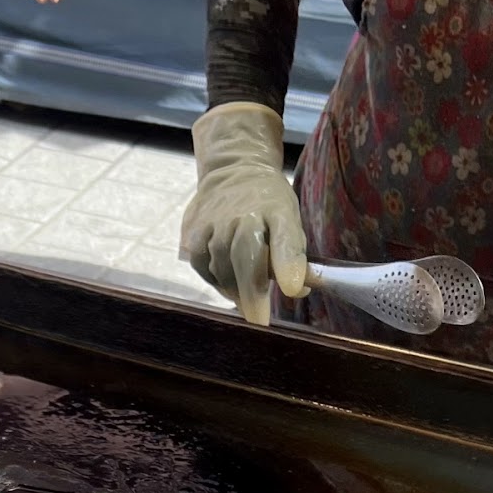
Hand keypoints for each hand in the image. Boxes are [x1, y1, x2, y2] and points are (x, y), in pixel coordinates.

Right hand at [181, 103, 307, 326]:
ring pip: (223, 269)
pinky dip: (214, 279)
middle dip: (252, 294)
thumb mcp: (290, 221)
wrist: (234, 171)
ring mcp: (215, 222)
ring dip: (234, 288)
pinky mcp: (194, 231)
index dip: (288, 266)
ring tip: (245, 293)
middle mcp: (243, 214)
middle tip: (258, 321)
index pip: (285, 240)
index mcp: (277, 211)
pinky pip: (203, 267)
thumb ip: (295, 256)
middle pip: (246, 260)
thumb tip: (298, 289)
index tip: (293, 290)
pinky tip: (225, 279)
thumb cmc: (269, 205)